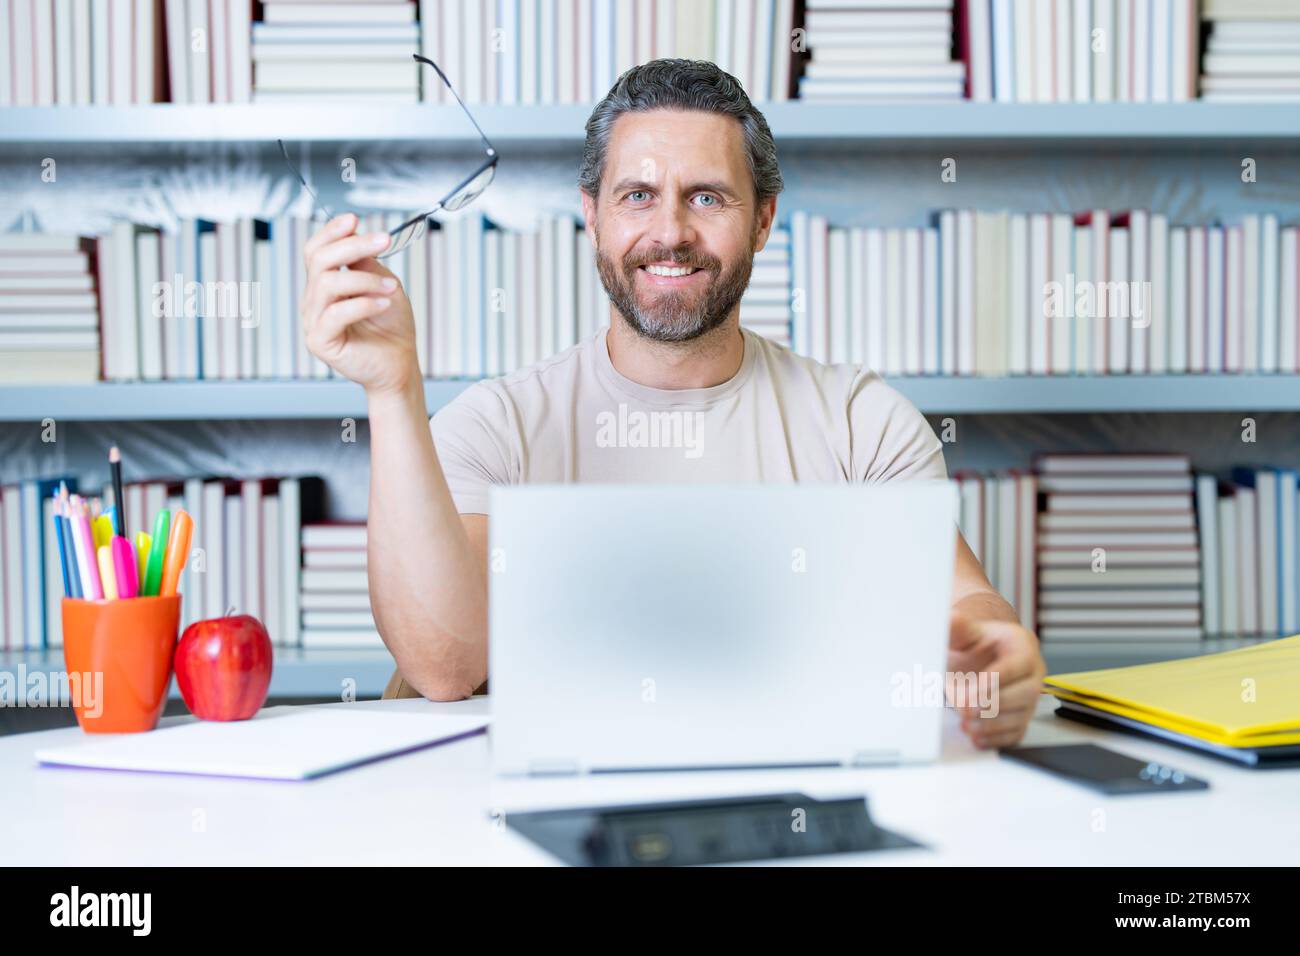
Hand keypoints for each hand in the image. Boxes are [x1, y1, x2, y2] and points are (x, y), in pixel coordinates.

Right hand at [301, 213, 419, 395]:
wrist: (400, 365)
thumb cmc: (392, 327)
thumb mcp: (382, 284)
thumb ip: (364, 262)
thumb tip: (354, 233)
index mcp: (323, 285)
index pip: (315, 251)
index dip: (331, 232)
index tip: (355, 220)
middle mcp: (313, 301)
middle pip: (319, 261)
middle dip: (353, 246)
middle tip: (383, 241)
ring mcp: (313, 322)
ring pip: (327, 284)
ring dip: (365, 280)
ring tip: (391, 288)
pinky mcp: (320, 342)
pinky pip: (335, 313)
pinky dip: (363, 304)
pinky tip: (384, 304)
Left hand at [946, 611, 1046, 749]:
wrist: (978, 659)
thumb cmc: (975, 646)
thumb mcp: (966, 634)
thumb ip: (959, 628)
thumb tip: (952, 619)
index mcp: (1023, 647)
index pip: (1016, 666)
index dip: (993, 681)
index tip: (970, 692)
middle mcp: (1033, 673)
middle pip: (1026, 693)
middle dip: (994, 704)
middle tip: (966, 710)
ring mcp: (1030, 698)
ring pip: (1022, 716)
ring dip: (993, 724)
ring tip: (967, 725)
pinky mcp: (1021, 717)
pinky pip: (1016, 733)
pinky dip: (997, 738)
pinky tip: (977, 738)